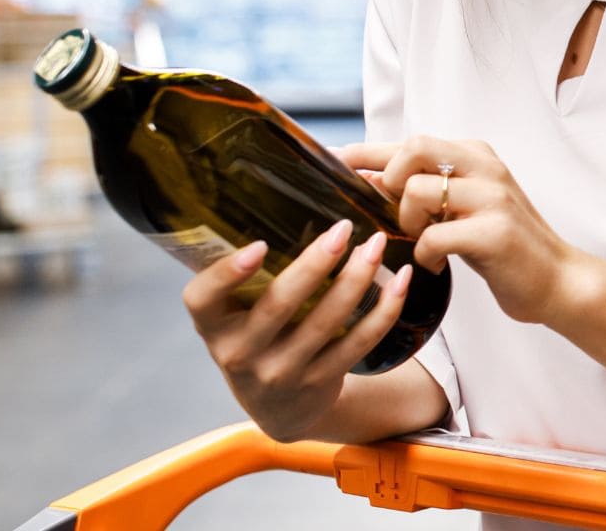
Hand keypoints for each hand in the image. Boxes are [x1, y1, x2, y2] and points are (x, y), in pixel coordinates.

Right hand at [181, 219, 415, 442]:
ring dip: (357, 280)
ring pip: (326, 323)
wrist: (279, 410)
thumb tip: (289, 196)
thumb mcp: (235, 315)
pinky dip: (384, 310)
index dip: (227, 273)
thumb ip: (247, 276)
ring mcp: (281, 373)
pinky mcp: (320, 383)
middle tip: (343, 228)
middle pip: (279, 305)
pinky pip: (358, 343)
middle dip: (315, 263)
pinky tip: (401, 280)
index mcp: (213, 326)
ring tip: (377, 245)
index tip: (258, 244)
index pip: (203, 299)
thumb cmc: (257, 338)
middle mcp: (240, 354)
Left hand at [337, 138, 593, 325]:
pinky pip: (435, 235)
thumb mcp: (463, 209)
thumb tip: (366, 181)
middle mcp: (485, 167)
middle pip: (413, 148)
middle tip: (391, 213)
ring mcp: (493, 197)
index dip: (366, 152)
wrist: (557, 281)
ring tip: (421, 241)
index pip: (410, 141)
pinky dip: (425, 253)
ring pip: (418, 191)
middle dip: (389, 181)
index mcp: (475, 155)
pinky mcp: (495, 232)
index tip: (334, 163)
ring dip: (407, 222)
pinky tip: (437, 263)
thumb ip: (426, 190)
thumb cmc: (503, 247)